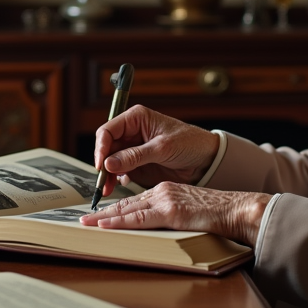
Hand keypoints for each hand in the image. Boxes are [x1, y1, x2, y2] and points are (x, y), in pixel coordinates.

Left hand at [80, 182, 270, 246]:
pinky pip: (139, 219)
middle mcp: (163, 191)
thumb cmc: (219, 214)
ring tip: (86, 224)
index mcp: (166, 191)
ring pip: (128, 210)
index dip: (115, 210)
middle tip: (83, 220)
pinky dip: (119, 222)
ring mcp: (166, 200)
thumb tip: (155, 231)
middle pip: (127, 205)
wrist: (237, 209)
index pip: (135, 202)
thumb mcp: (190, 211)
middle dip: (103, 213)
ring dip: (104, 218)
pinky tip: (105, 226)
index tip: (98, 216)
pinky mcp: (171, 212)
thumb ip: (172, 216)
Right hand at [92, 106, 218, 198]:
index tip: (101, 165)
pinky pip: (121, 171)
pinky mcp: (137, 164)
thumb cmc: (190, 143)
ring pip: (111, 162)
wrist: (206, 159)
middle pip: (106, 148)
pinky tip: (122, 184)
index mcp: (136, 119)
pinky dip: (118, 179)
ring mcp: (134, 149)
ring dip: (108, 175)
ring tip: (109, 188)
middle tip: (103, 182)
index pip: (108, 131)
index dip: (101, 148)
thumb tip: (109, 163)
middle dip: (103, 165)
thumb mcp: (162, 148)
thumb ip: (135, 155)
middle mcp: (132, 133)